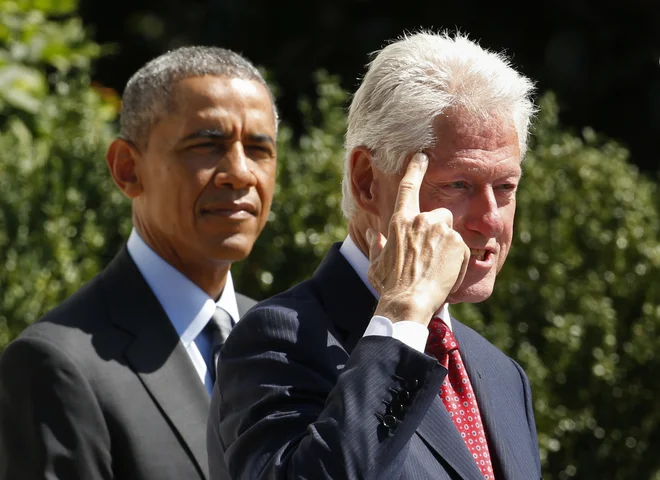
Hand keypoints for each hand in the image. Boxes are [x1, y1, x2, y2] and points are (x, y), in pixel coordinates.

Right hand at [367, 152, 469, 325]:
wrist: (409, 303)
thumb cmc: (390, 286)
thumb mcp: (376, 265)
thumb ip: (376, 245)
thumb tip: (370, 234)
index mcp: (400, 222)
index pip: (408, 187)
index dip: (416, 168)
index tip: (422, 156)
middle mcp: (422, 220)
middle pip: (439, 215)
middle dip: (439, 231)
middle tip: (431, 255)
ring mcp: (441, 231)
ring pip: (451, 234)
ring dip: (448, 248)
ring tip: (436, 270)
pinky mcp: (458, 244)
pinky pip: (463, 250)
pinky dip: (458, 263)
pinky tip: (446, 276)